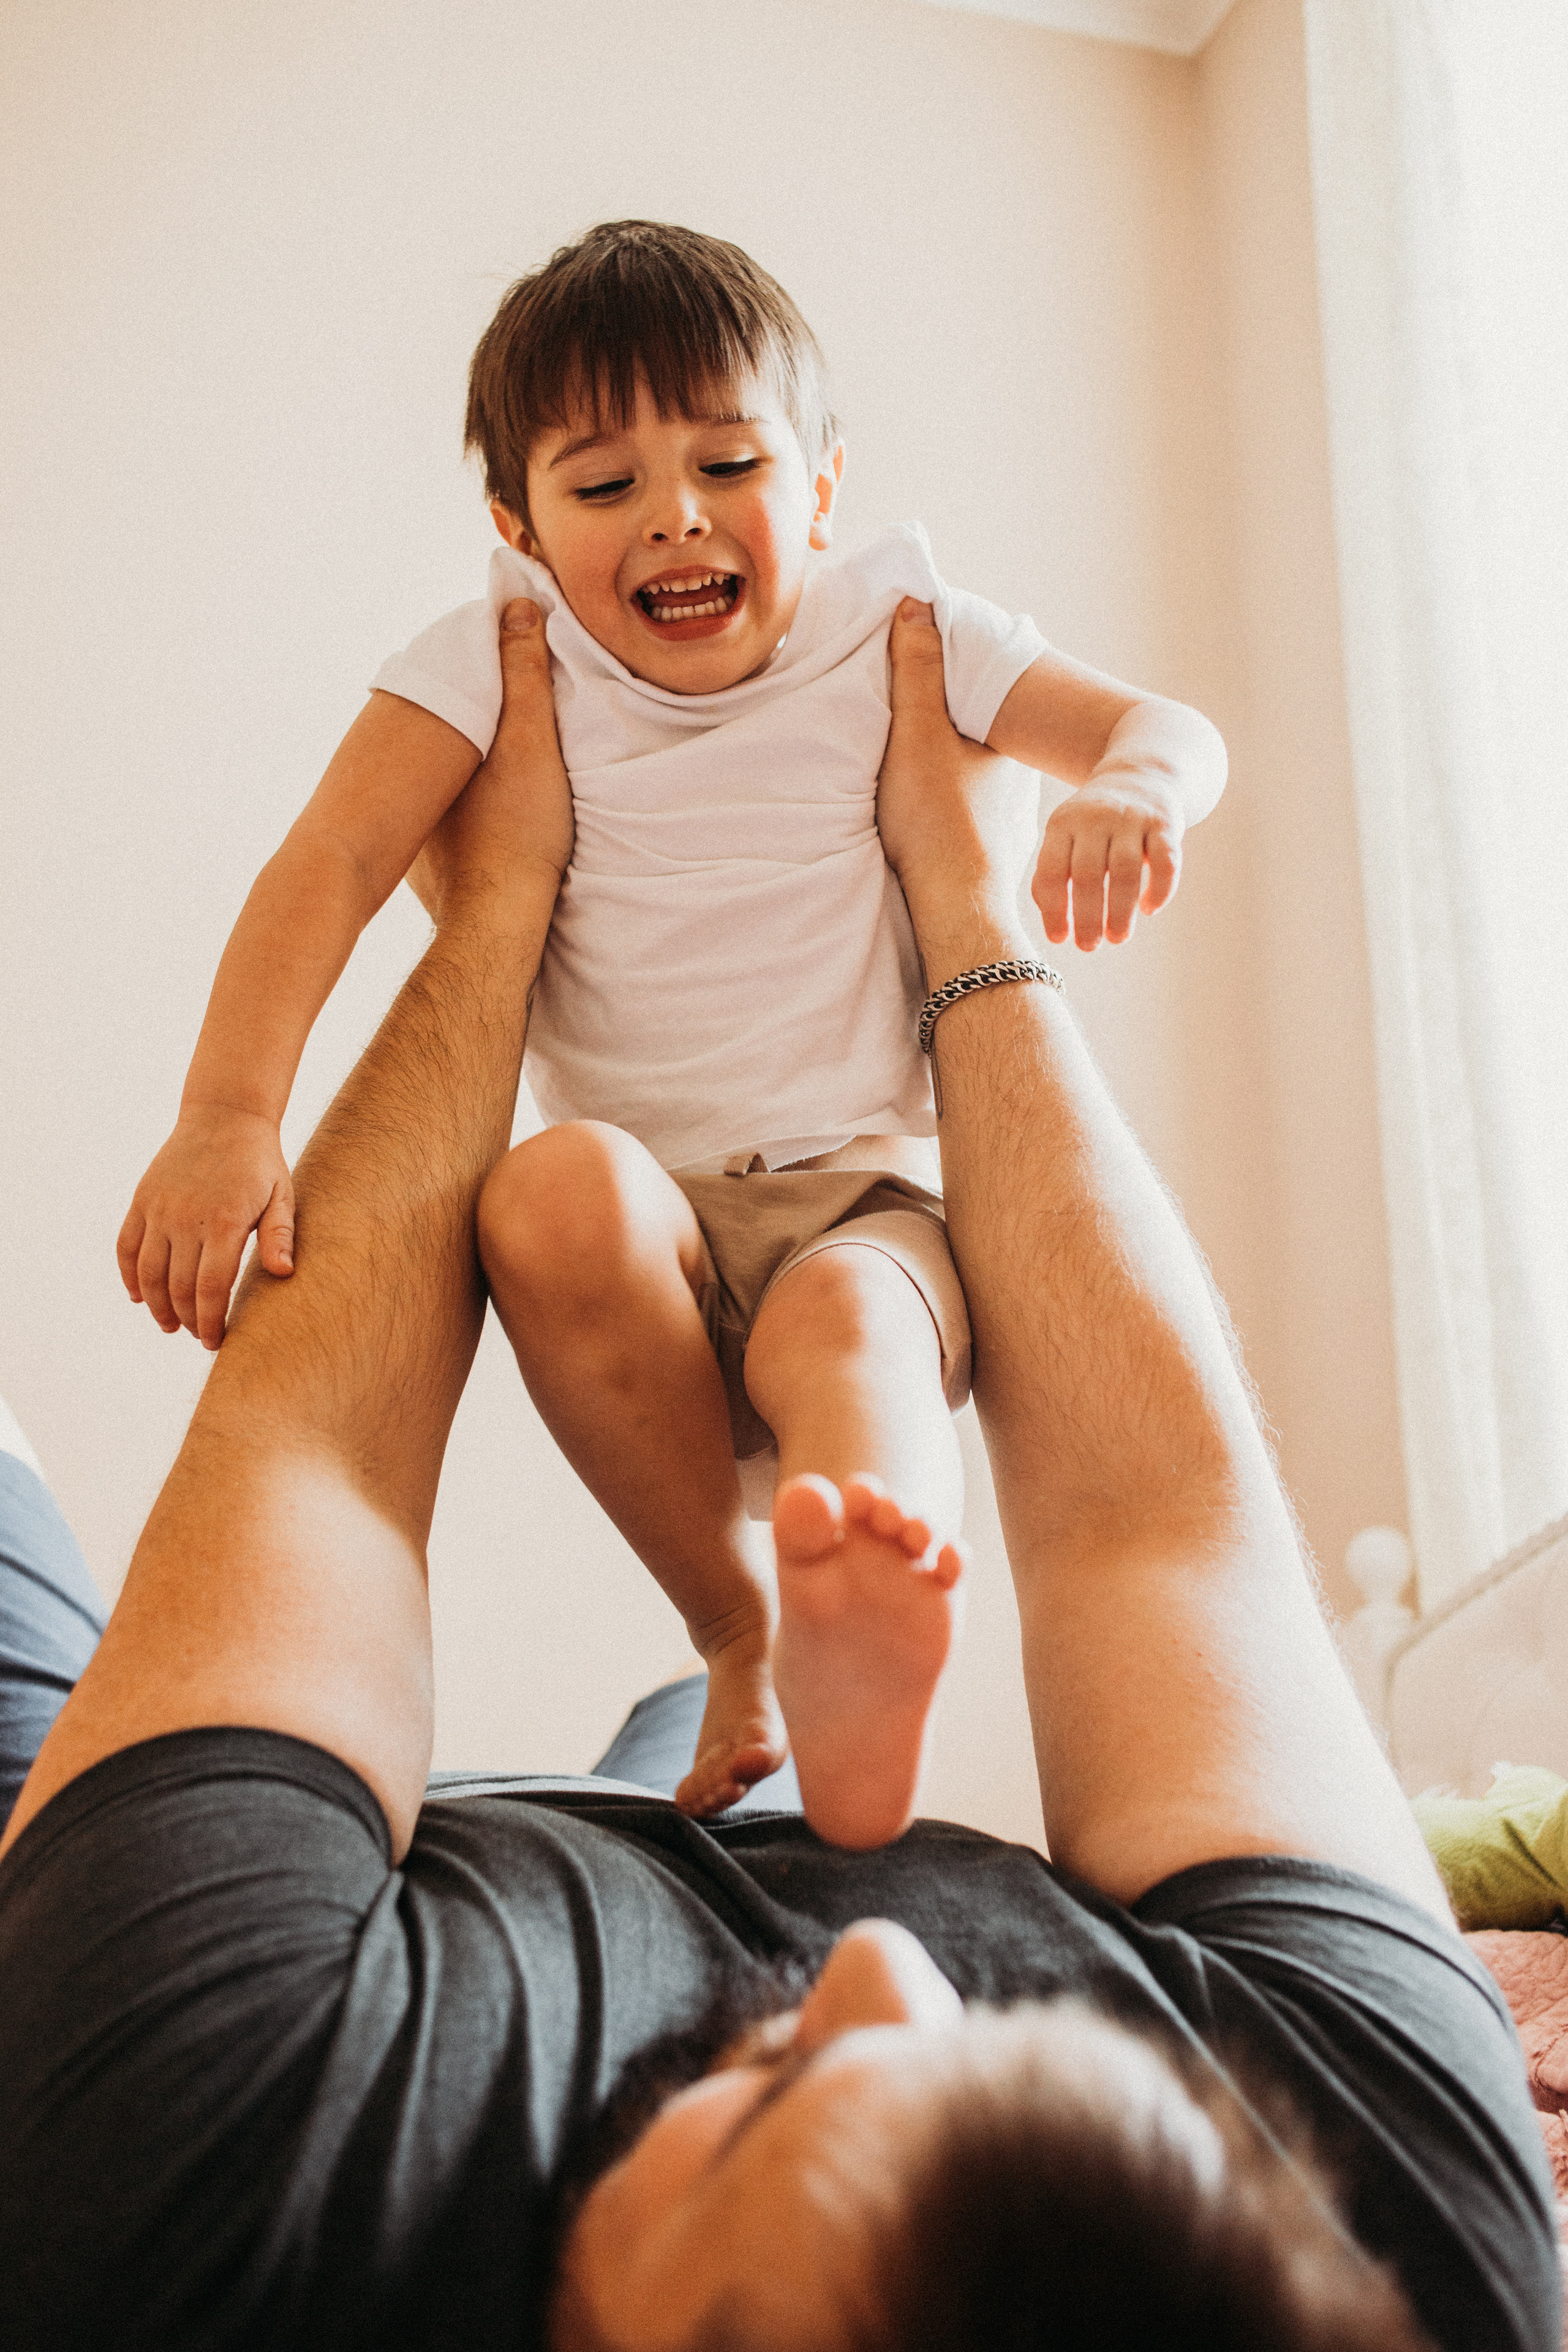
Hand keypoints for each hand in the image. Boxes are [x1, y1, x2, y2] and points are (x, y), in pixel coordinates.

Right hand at [117, 1106, 293, 1348]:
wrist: (225, 1116)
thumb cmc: (261, 1163)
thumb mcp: (282, 1196)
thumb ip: (281, 1236)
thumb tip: (283, 1274)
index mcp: (225, 1222)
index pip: (211, 1288)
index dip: (211, 1321)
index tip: (216, 1341)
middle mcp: (186, 1217)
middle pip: (178, 1287)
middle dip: (188, 1319)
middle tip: (199, 1335)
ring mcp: (159, 1208)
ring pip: (148, 1272)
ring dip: (156, 1305)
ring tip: (169, 1324)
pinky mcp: (142, 1199)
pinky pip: (126, 1246)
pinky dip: (129, 1275)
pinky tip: (138, 1296)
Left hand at [407, 600, 572, 924]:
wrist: (498, 927)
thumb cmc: (516, 836)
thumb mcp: (530, 744)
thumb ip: (523, 676)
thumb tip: (517, 608)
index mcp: (425, 754)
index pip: (442, 695)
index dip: (470, 674)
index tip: (494, 660)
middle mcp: (405, 792)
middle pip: (435, 742)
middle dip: (462, 724)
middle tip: (499, 715)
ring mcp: (411, 835)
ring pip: (435, 787)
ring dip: (457, 773)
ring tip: (496, 767)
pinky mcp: (424, 871)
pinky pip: (439, 826)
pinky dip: (457, 815)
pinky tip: (484, 821)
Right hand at [876, 601, 1035, 936]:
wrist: (954, 905)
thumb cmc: (939, 819)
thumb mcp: (918, 733)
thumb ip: (916, 671)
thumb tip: (917, 606)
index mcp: (1007, 746)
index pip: (985, 697)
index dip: (958, 683)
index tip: (931, 674)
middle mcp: (1018, 781)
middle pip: (981, 741)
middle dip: (957, 730)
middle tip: (919, 721)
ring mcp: (1008, 822)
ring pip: (979, 783)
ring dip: (955, 776)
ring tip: (918, 771)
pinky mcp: (992, 857)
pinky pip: (971, 820)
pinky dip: (952, 812)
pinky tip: (931, 817)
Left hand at [1033, 773, 1183, 950]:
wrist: (1140, 776)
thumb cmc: (1093, 824)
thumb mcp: (1065, 837)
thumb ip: (1052, 876)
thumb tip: (1055, 927)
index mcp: (1063, 823)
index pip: (1053, 870)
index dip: (1054, 909)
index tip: (1060, 939)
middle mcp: (1096, 817)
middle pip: (1088, 874)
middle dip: (1087, 917)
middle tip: (1089, 946)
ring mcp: (1132, 818)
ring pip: (1125, 871)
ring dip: (1121, 911)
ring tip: (1117, 938)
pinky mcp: (1164, 823)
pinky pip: (1165, 862)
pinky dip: (1159, 890)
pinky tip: (1149, 910)